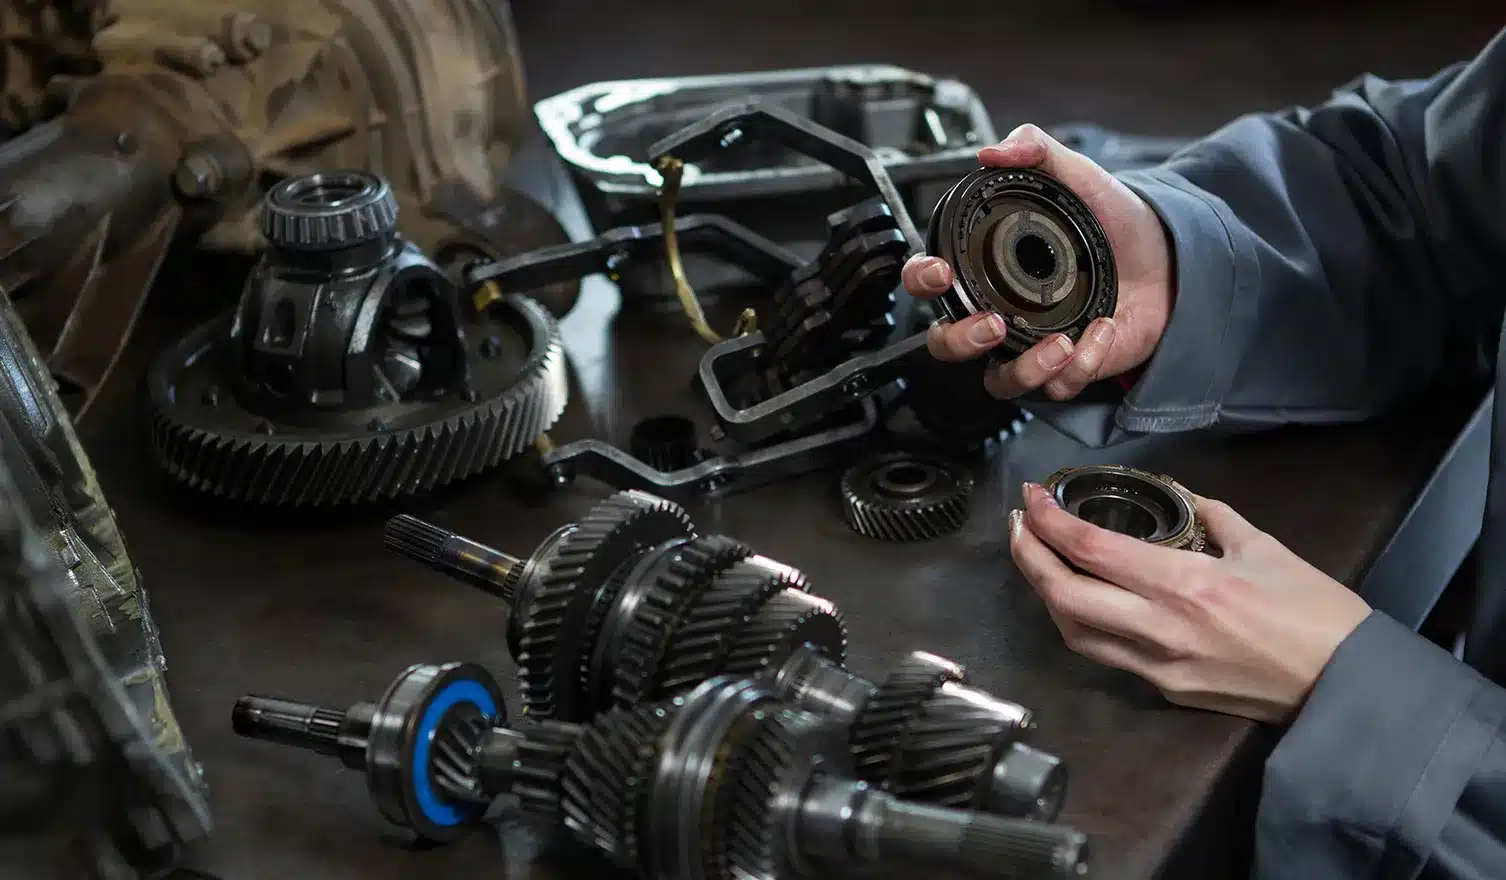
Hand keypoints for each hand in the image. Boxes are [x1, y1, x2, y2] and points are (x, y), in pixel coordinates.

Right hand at [903, 124, 1174, 399]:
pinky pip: (1058, 387)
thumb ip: (1036, 150)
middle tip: (992, 323)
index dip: (922, 279)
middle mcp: (1000, 312)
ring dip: (1024, 369)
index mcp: (987, 269)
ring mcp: (1031, 346)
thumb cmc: (1115, 223)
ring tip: (1060, 345)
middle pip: (947, 345)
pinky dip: (1082, 364)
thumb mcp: (1078, 175)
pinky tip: (1103, 330)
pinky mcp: (1069, 370)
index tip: (939, 272)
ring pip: (999, 382)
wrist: (1171, 257)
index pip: (930, 282)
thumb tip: (993, 151)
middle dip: (961, 340)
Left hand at [1008, 483, 1371, 722]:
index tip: (1032, 496)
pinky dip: (1079, 623)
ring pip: (1074, 633)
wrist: (1347, 686)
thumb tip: (1180, 497)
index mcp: (1185, 586)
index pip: (1091, 550)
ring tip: (1037, 557)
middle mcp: (1161, 630)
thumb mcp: (1264, 547)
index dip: (1049, 521)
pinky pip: (1106, 655)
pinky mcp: (1166, 691)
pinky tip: (1076, 598)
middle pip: (1063, 596)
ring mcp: (1159, 667)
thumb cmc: (1316, 613)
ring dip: (1045, 594)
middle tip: (1019, 524)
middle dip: (1028, 556)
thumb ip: (1212, 516)